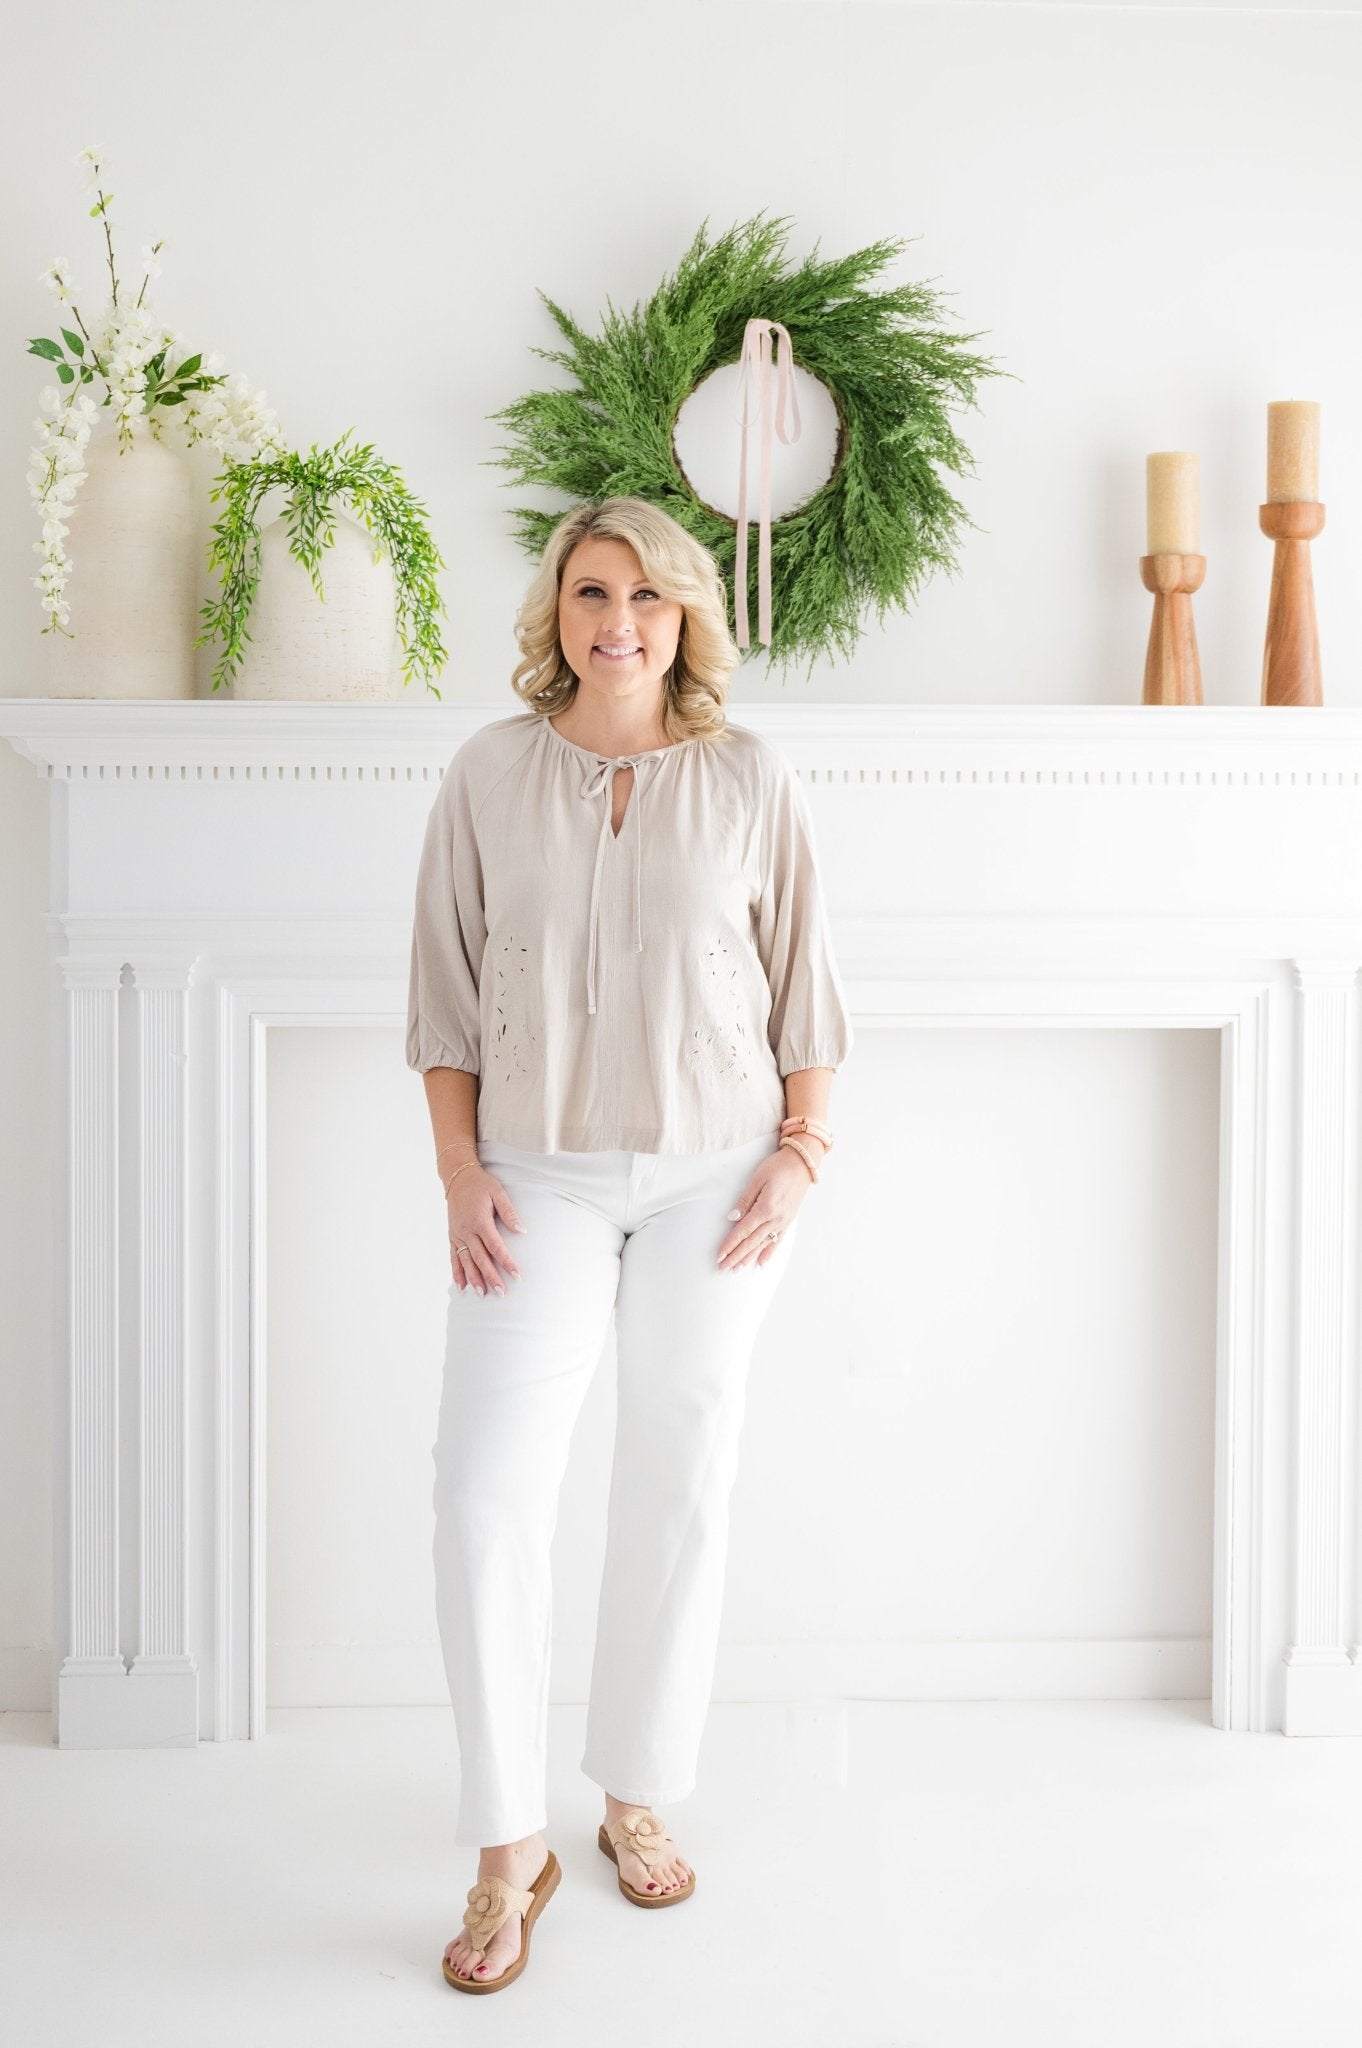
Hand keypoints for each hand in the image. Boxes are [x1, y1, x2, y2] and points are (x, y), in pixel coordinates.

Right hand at [448, 1166, 525, 1296]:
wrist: (457, 1177)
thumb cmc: (481, 1185)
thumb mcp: (498, 1193)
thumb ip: (509, 1213)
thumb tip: (522, 1230)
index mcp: (480, 1221)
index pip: (496, 1246)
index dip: (506, 1262)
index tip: (517, 1275)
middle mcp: (467, 1231)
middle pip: (480, 1259)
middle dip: (491, 1277)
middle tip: (501, 1293)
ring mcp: (458, 1235)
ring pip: (466, 1262)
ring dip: (474, 1279)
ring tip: (482, 1295)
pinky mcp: (452, 1236)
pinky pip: (454, 1258)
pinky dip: (457, 1273)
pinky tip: (461, 1287)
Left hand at [716, 1144, 815, 1271]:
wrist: (802, 1163)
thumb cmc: (778, 1167)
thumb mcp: (758, 1178)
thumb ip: (745, 1200)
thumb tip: (733, 1217)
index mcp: (766, 1208)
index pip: (743, 1231)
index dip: (730, 1244)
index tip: (719, 1255)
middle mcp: (776, 1219)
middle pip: (751, 1242)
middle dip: (736, 1256)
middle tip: (723, 1267)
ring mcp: (783, 1221)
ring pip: (763, 1244)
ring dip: (749, 1257)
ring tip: (737, 1268)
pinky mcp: (788, 1221)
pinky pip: (777, 1241)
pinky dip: (768, 1252)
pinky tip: (761, 1262)